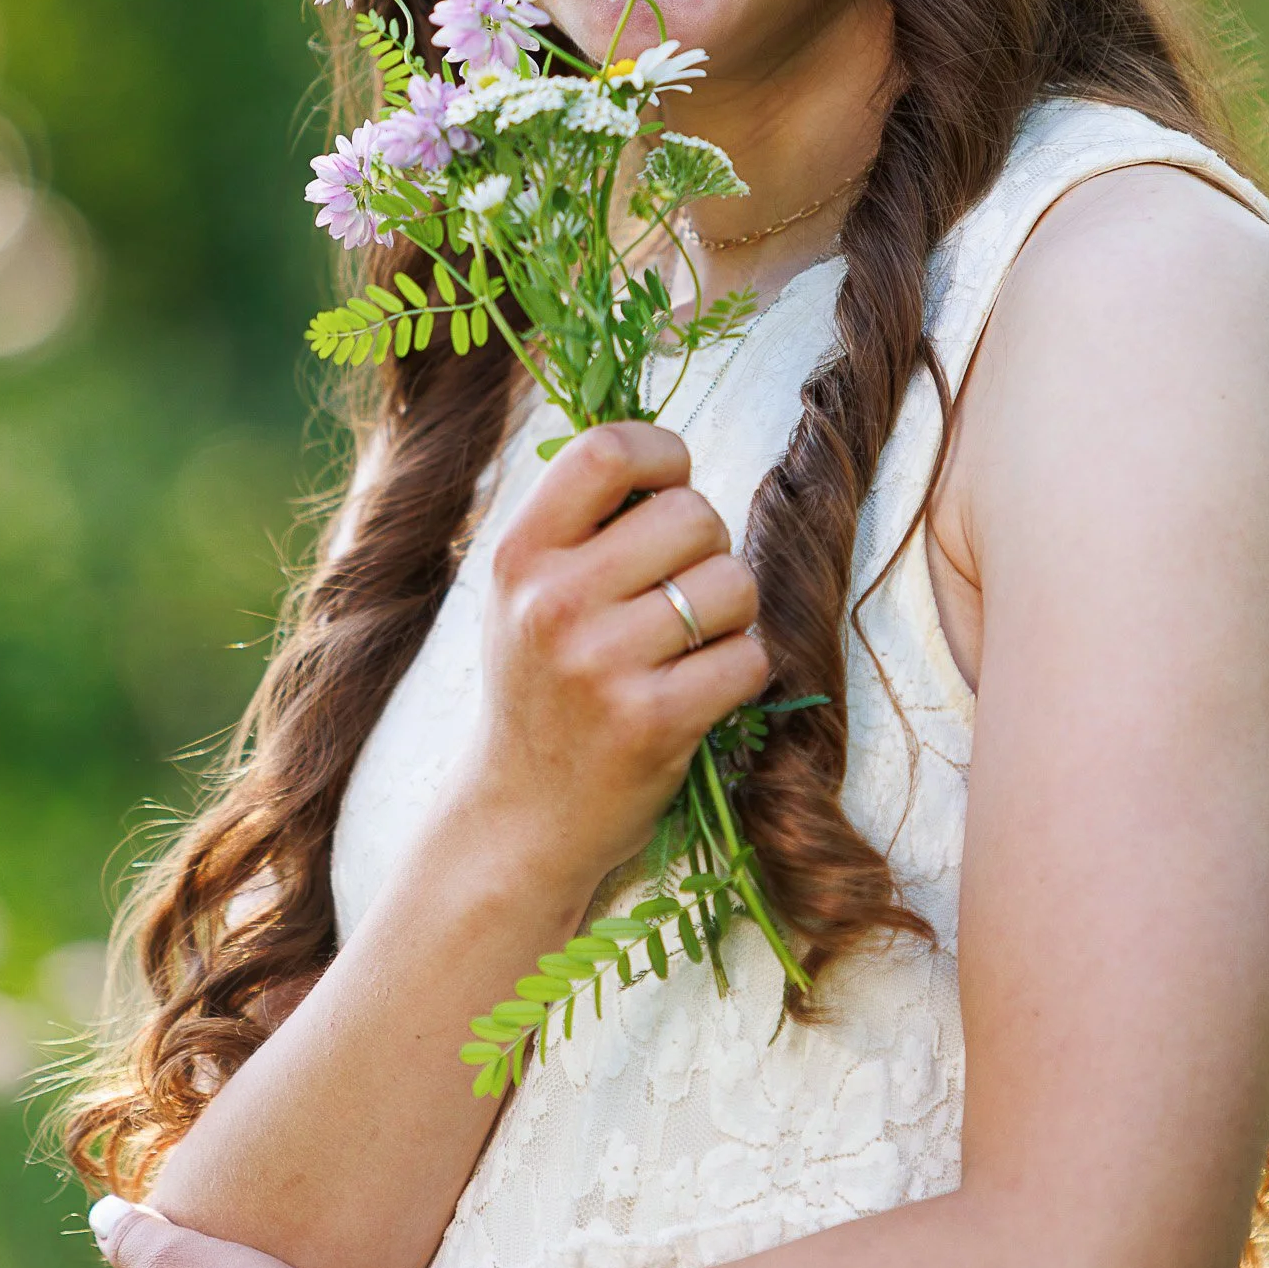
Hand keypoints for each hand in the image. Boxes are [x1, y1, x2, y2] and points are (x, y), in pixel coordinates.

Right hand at [464, 422, 768, 899]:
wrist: (521, 817)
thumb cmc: (542, 686)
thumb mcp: (527, 592)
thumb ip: (582, 523)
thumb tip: (666, 455)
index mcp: (520, 554)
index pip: (607, 450)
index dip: (662, 456)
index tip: (668, 490)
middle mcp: (552, 602)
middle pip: (693, 514)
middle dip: (709, 547)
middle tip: (680, 592)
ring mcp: (600, 665)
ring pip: (732, 584)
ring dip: (731, 613)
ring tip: (688, 645)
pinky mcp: (651, 723)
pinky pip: (748, 657)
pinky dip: (740, 671)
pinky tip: (699, 692)